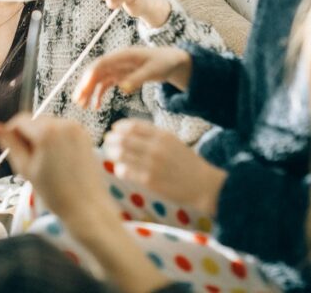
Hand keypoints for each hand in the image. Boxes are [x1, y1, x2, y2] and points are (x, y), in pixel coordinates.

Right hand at [0, 114, 170, 292]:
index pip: (20, 120)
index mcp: (47, 131)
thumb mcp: (25, 168)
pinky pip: (62, 130)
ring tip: (45, 163)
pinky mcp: (85, 134)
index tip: (10, 149)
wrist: (86, 205)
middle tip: (30, 162)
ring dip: (41, 138)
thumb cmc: (54, 192)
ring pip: (48, 125)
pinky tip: (58, 160)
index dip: (11, 133)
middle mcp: (64, 123)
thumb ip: (9, 144)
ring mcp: (77, 128)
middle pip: (35, 121)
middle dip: (28, 136)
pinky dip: (56, 140)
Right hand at [74, 47, 192, 108]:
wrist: (171, 61)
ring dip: (88, 92)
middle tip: (77, 101)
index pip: (101, 63)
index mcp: (123, 55)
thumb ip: (138, 78)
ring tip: (82, 106)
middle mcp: (117, 61)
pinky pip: (105, 85)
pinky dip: (98, 95)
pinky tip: (96, 107)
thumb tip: (122, 88)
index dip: (90, 76)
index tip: (83, 89)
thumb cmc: (163, 62)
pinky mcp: (120, 76)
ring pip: (97, 80)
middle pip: (95, 72)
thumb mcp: (153, 70)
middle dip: (85, 86)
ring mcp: (117, 68)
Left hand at [103, 119, 225, 215]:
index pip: (133, 126)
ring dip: (112, 152)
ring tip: (110, 153)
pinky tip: (120, 169)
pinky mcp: (149, 181)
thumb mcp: (174, 142)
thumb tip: (130, 132)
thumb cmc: (187, 163)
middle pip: (124, 138)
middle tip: (107, 140)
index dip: (120, 127)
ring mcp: (152, 164)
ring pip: (122, 154)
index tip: (115, 129)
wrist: (203, 184)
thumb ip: (154, 136)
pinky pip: (126, 172)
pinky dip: (120, 169)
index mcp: (163, 135)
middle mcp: (156, 147)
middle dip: (112, 138)